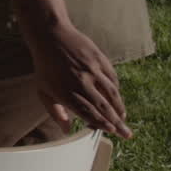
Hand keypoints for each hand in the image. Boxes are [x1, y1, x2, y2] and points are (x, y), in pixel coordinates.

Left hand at [26, 22, 130, 138]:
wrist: (51, 36)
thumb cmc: (45, 67)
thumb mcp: (43, 91)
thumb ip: (55, 112)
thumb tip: (66, 131)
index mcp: (65, 91)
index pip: (87, 112)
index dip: (101, 123)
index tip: (111, 131)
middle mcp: (80, 82)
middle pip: (102, 106)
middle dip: (117, 122)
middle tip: (127, 134)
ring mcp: (91, 70)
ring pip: (111, 93)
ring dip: (119, 108)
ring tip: (123, 118)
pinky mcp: (99, 60)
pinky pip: (112, 78)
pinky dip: (116, 90)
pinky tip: (117, 99)